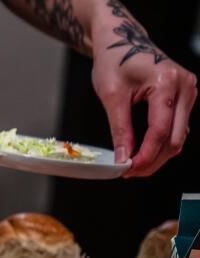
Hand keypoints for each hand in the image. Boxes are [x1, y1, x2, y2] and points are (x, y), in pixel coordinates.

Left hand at [90, 8, 196, 176]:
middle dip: (152, 160)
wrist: (122, 42)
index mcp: (167, 82)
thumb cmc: (114, 62)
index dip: (144, 155)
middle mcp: (185, 86)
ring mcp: (189, 91)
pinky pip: (176, 128)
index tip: (127, 170)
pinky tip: (142, 152)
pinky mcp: (184, 97)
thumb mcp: (111, 95)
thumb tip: (123, 158)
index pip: (159, 130)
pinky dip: (160, 144)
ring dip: (157, 155)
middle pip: (175, 138)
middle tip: (128, 173)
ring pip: (178, 137)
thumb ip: (120, 129)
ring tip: (132, 166)